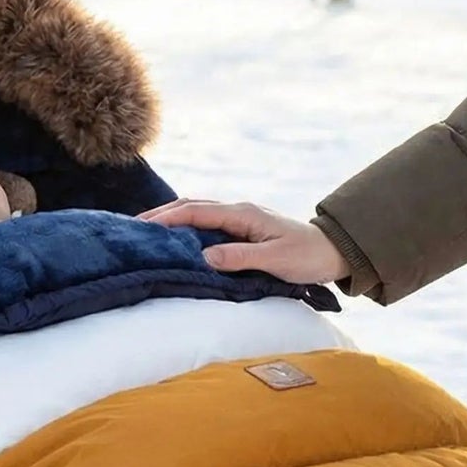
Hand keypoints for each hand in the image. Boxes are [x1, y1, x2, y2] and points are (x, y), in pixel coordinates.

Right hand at [138, 198, 349, 283]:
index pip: (197, 213)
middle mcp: (238, 211)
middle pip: (191, 206)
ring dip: (171, 217)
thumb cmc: (306, 257)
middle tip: (133, 227)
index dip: (169, 219)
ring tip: (145, 230)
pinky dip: (185, 225)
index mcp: (243, 214)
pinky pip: (206, 222)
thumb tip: (204, 256)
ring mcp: (239, 218)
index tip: (144, 227)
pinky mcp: (241, 228)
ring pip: (197, 212)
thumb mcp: (275, 260)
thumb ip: (240, 258)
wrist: (332, 252)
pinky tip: (174, 236)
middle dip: (162, 214)